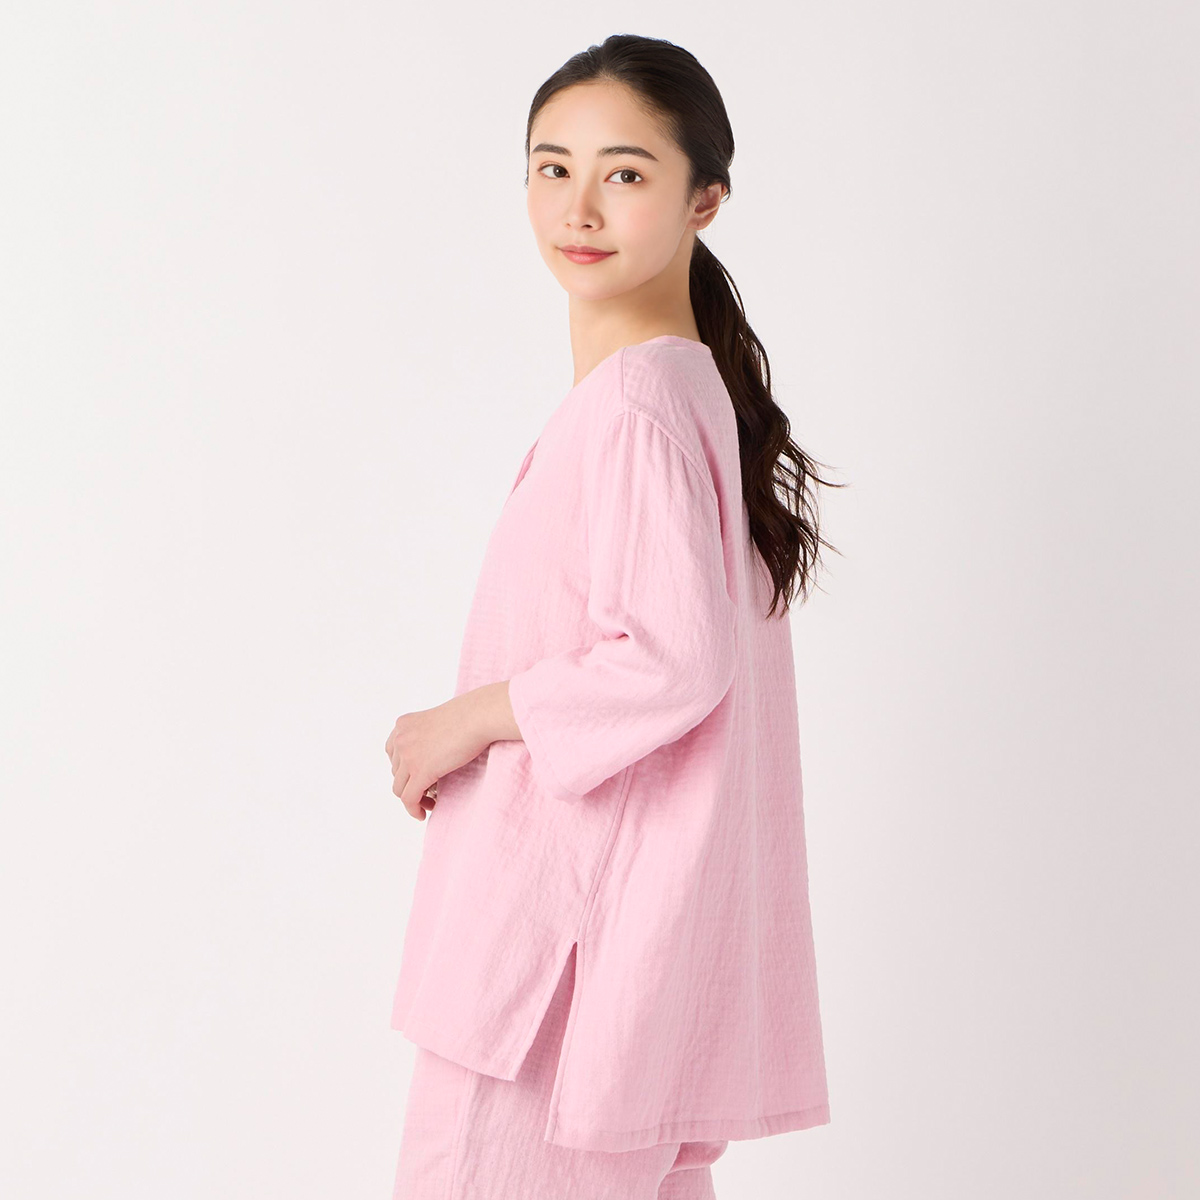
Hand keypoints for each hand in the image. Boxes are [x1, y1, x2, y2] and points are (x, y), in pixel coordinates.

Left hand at [384, 689, 504, 821]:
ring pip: (400, 789)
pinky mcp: (420, 771)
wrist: (477, 717)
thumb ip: (425, 737)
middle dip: (410, 784)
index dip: (403, 769)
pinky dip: (413, 810)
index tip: (417, 776)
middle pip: (396, 773)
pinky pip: (409, 798)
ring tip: (427, 804)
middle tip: (427, 792)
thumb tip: (427, 759)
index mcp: (402, 725)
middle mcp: (400, 739)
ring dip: (413, 799)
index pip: (392, 753)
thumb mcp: (436, 722)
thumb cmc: (467, 717)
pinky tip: (422, 814)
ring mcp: (408, 756)